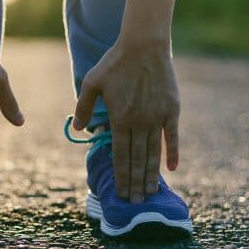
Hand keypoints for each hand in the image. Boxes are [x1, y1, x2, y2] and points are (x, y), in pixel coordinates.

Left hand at [72, 40, 179, 200]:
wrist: (144, 45)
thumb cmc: (115, 63)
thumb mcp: (91, 82)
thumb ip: (83, 107)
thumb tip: (77, 130)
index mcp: (119, 119)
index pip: (119, 156)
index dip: (121, 177)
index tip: (121, 194)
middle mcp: (139, 122)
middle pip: (137, 160)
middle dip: (135, 183)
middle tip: (136, 203)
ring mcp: (157, 117)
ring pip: (153, 153)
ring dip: (151, 175)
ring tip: (150, 193)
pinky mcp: (172, 110)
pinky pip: (172, 137)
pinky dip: (172, 154)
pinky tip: (171, 169)